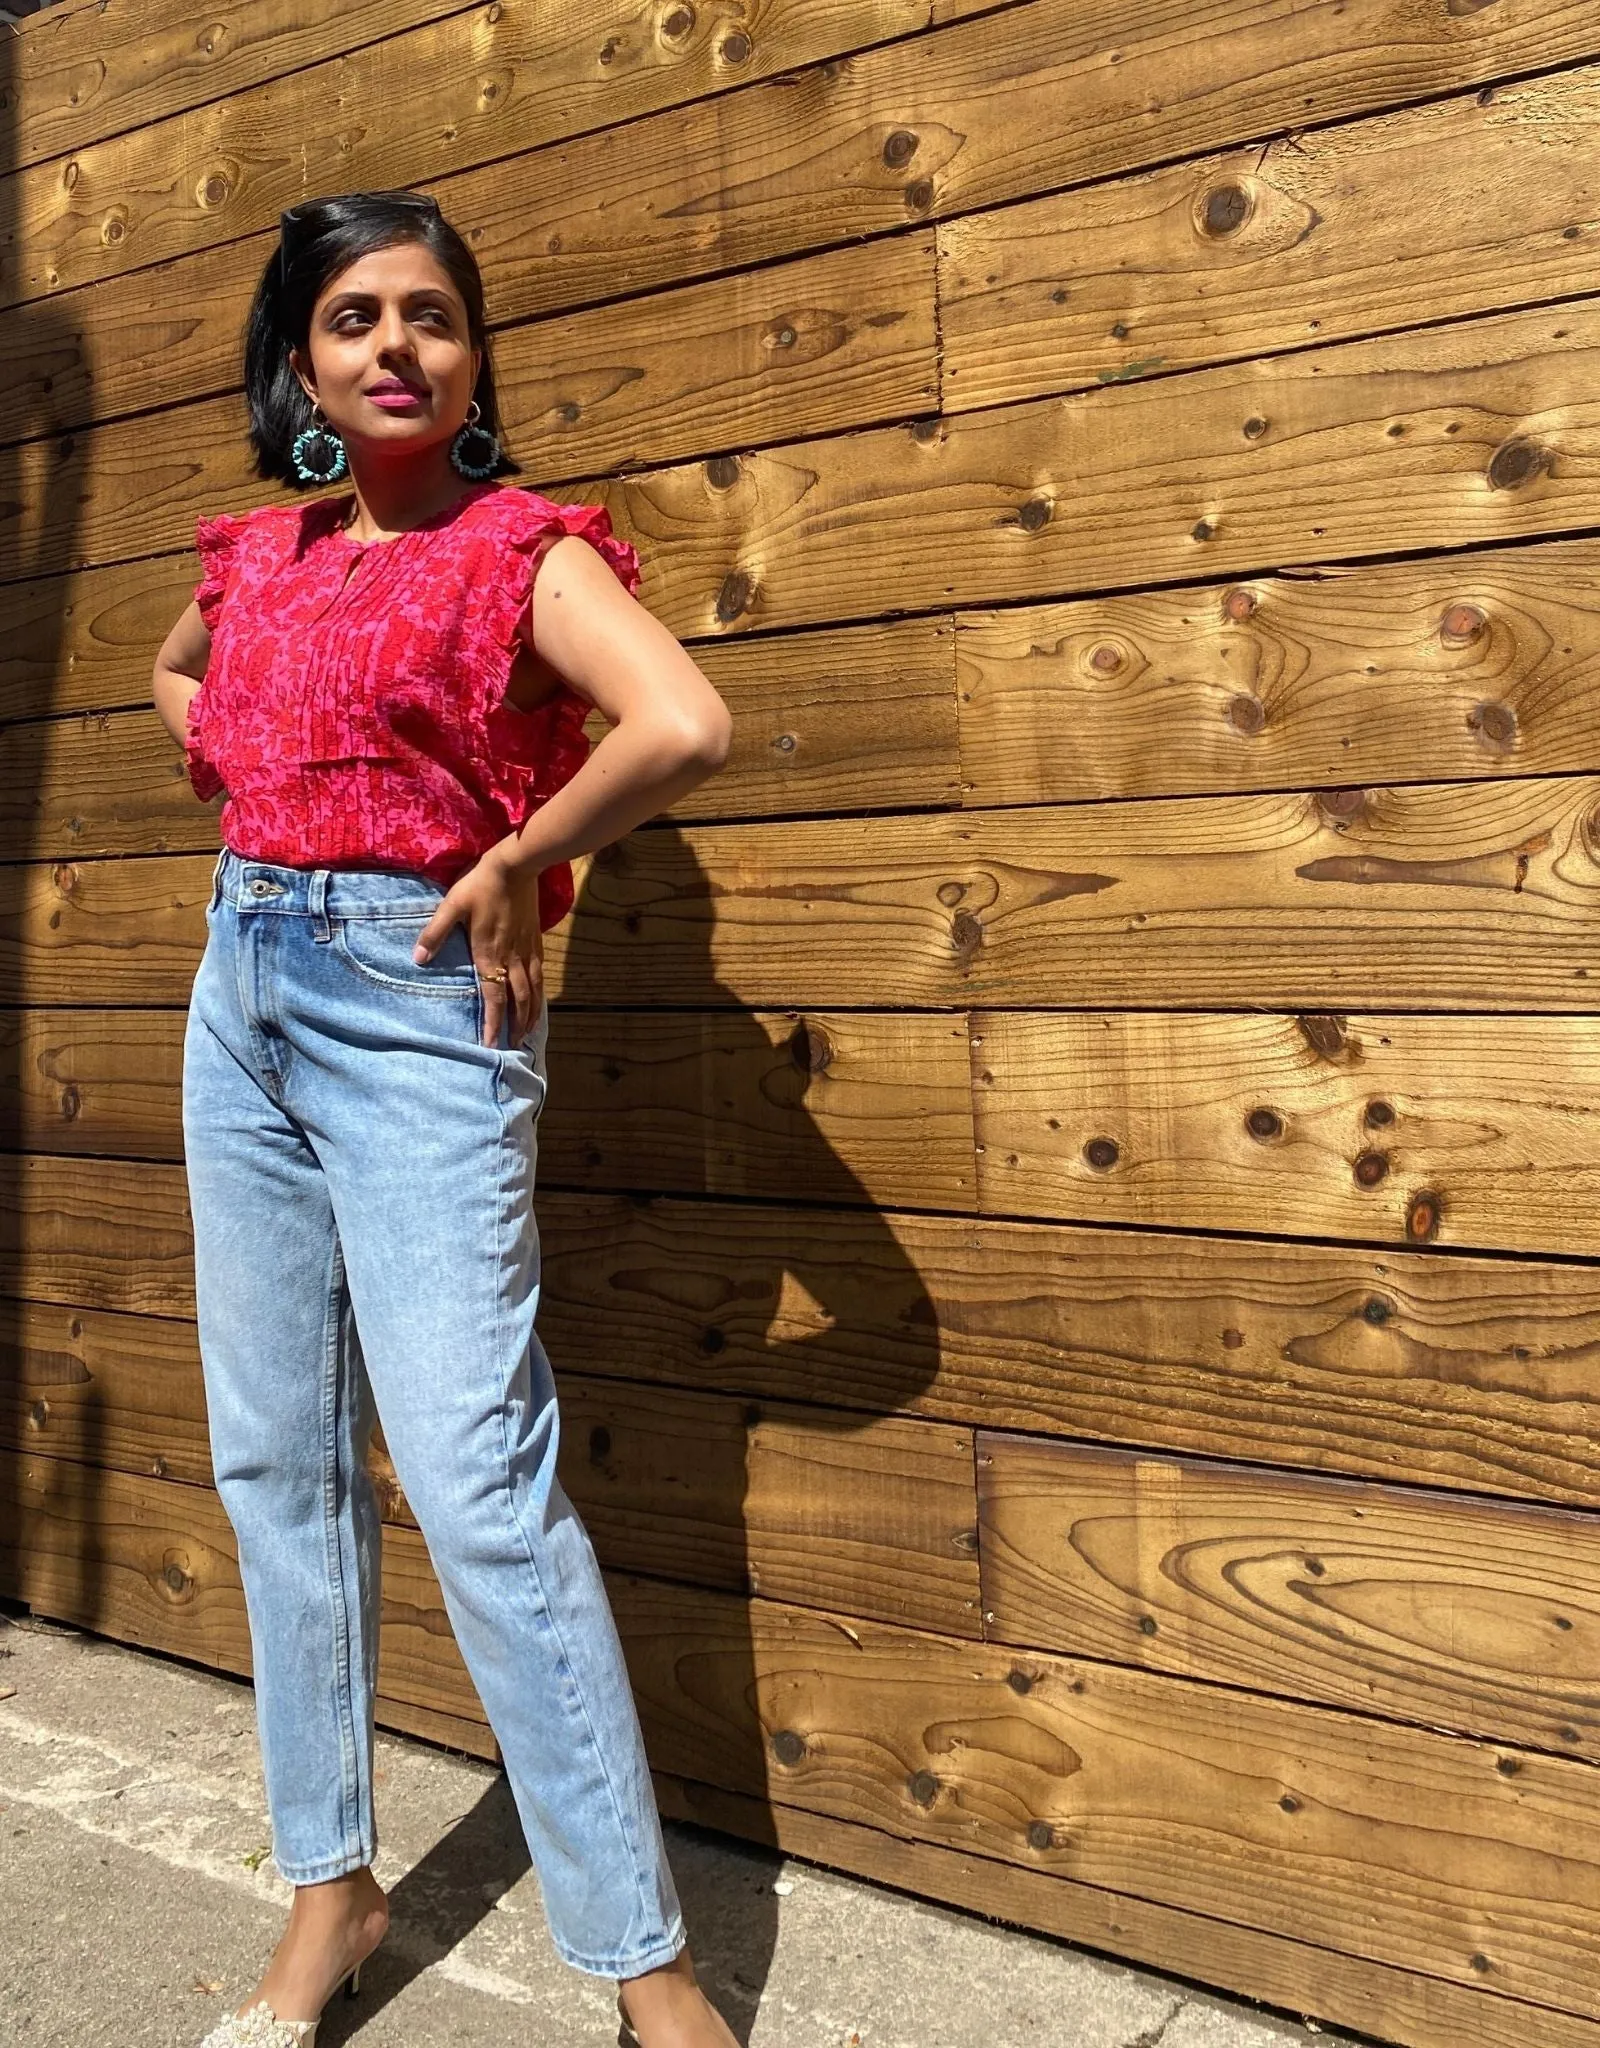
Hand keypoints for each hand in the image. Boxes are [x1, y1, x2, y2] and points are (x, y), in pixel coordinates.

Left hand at [412, 848, 543, 1048]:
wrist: (517, 866)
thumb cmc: (481, 885)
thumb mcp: (452, 905)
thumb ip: (435, 933)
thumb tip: (418, 958)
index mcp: (489, 954)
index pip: (493, 997)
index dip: (492, 1023)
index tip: (491, 1044)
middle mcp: (511, 958)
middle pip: (517, 1000)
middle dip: (515, 1025)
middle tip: (514, 1045)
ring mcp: (527, 950)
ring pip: (533, 990)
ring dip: (530, 1013)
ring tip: (528, 1031)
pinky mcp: (535, 941)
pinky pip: (540, 975)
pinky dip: (540, 993)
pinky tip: (538, 998)